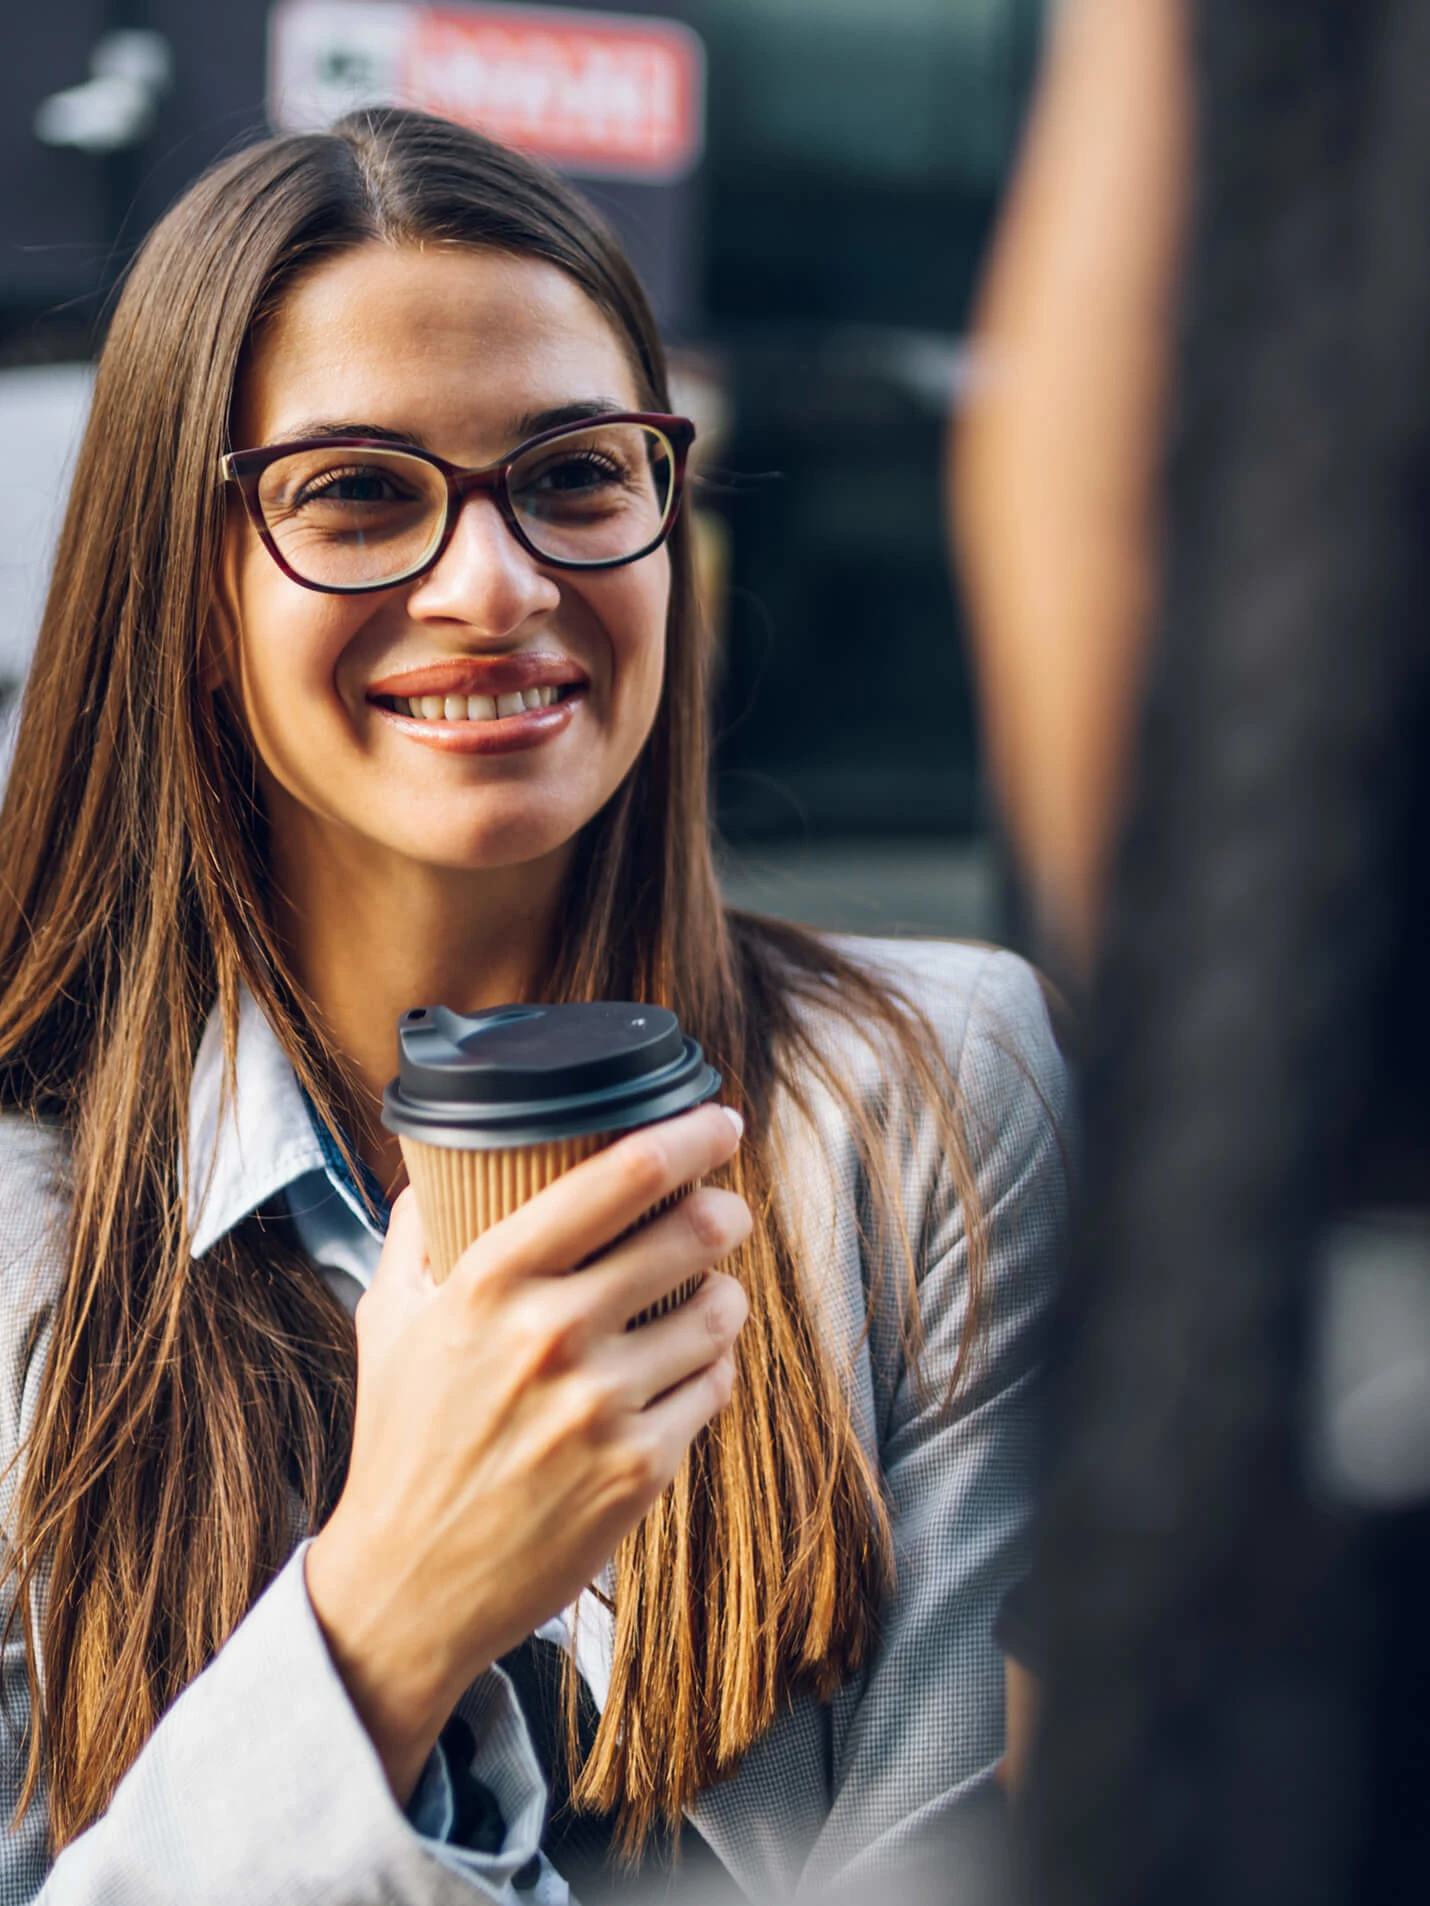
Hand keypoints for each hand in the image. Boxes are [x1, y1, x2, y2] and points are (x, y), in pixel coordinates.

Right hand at [305, 1104, 749, 1801]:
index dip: (689, 1136)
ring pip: (719, 1312)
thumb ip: (418, 1230)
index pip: (619, 1176)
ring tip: (702, 1301)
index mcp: (488, 1281)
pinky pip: (716, 1387)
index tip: (719, 1119)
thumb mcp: (389, 1320)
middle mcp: (550, 1335)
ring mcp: (601, 1406)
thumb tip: (442, 1160)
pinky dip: (711, 1370)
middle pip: (692, 1233)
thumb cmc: (403, 1440)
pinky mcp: (640, 1470)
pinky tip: (686, 1372)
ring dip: (722, 1298)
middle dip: (723, 1214)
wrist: (409, 1583)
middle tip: (722, 1214)